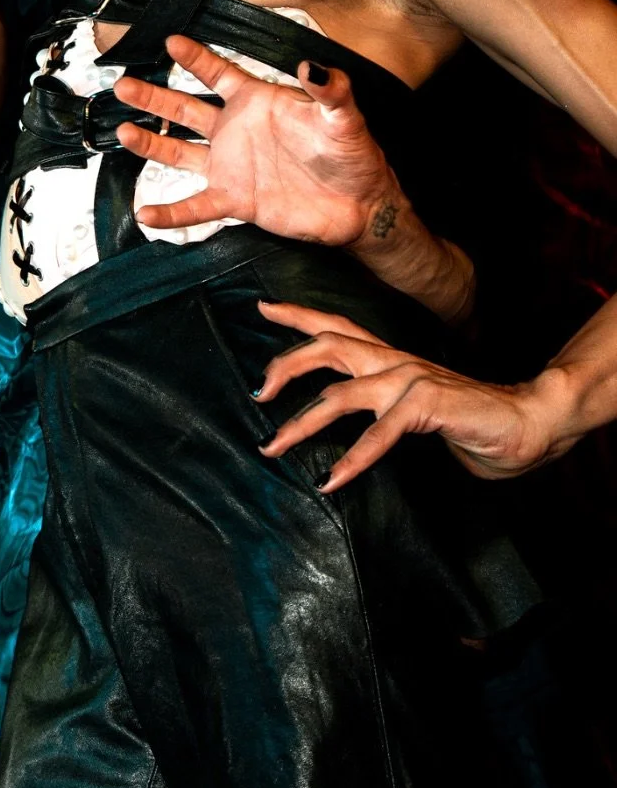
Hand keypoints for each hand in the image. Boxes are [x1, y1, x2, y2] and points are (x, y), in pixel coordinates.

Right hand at [115, 34, 397, 244]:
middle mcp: (236, 132)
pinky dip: (170, 213)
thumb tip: (310, 65)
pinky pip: (196, 207)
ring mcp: (231, 168)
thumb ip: (330, 90)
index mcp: (258, 102)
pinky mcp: (235, 201)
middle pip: (185, 110)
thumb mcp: (345, 117)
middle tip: (123, 85)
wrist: (360, 206)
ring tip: (123, 133)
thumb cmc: (354, 156)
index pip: (219, 73)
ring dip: (151, 143)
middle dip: (153, 96)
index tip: (170, 41)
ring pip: (179, 153)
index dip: (195, 58)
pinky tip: (146, 214)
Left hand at [252, 300, 555, 489]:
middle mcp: (395, 361)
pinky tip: (332, 481)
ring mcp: (410, 379)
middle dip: (286, 364)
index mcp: (391, 358)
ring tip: (273, 446)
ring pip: (340, 393)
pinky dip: (352, 459)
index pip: (338, 326)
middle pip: (328, 345)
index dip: (299, 315)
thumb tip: (340, 430)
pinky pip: (379, 434)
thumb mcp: (412, 412)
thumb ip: (380, 412)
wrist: (528, 422)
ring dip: (301, 423)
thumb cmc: (471, 423)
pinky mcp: (427, 405)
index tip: (262, 305)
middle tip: (258, 392)